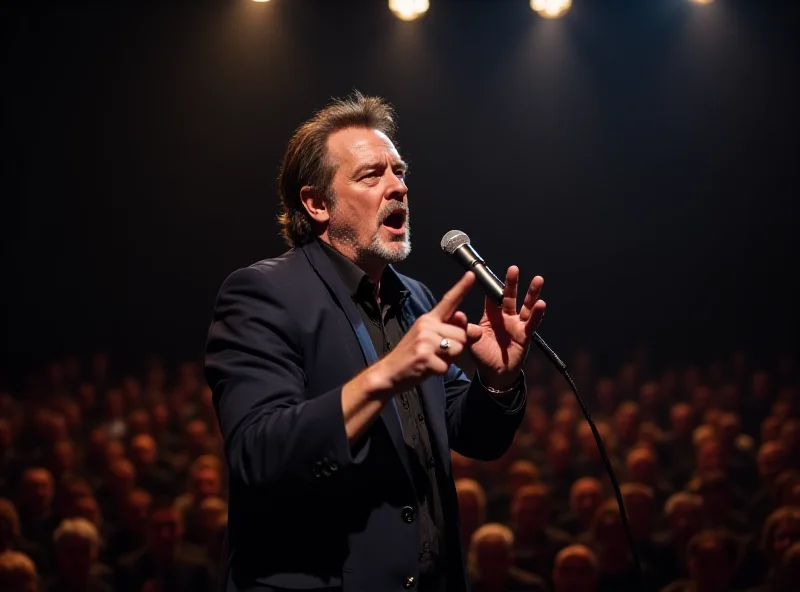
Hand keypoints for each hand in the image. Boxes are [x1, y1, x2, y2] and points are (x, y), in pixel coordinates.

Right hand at [373, 271, 475, 394]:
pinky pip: (447, 366)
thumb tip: (476, 329)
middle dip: (456, 348)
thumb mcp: (428, 338)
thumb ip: (451, 332)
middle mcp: (427, 326)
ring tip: (432, 359)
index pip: (448, 301)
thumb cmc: (411, 355)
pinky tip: (427, 369)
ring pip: (458, 349)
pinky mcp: (425, 357)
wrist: (388, 372)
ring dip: (449, 360)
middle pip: (462, 335)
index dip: (462, 288)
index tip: (472, 274)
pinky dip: (440, 371)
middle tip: (437, 353)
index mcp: (428, 319)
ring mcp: (425, 341)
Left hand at [467, 266, 545, 389]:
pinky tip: (541, 304)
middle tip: (513, 269)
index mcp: (490, 316)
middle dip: (512, 283)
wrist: (494, 374)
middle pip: (510, 296)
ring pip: (526, 306)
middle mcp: (505, 317)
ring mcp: (516, 325)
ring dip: (532, 293)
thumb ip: (465, 328)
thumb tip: (458, 315)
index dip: (491, 286)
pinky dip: (537, 314)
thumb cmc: (482, 356)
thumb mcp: (470, 341)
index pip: (492, 297)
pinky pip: (532, 323)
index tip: (491, 274)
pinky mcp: (524, 335)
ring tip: (538, 279)